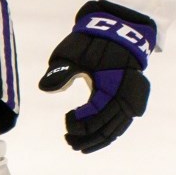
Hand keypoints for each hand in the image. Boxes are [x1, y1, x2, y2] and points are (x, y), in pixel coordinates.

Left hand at [37, 0, 155, 152]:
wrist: (119, 29)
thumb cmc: (93, 40)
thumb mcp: (74, 51)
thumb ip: (61, 70)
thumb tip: (44, 87)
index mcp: (111, 84)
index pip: (96, 115)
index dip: (79, 123)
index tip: (66, 120)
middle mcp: (124, 95)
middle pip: (106, 128)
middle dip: (86, 138)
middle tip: (68, 140)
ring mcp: (131, 98)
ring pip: (116, 129)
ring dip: (97, 140)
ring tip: (78, 145)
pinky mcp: (132, 99)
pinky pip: (122, 123)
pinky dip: (109, 133)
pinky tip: (94, 139)